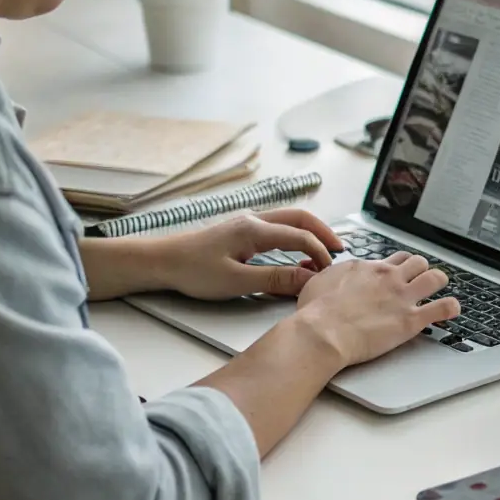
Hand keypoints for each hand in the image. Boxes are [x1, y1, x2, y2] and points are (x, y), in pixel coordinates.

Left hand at [151, 209, 343, 300]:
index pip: (299, 237)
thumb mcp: (236, 281)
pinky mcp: (241, 230)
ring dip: (310, 231)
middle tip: (339, 250)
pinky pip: (277, 226)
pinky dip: (295, 234)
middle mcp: (254, 220)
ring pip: (289, 219)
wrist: (161, 261)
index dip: (319, 253)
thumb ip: (275, 278)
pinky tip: (296, 249)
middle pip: (300, 218)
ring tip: (324, 249)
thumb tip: (308, 278)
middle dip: (323, 232)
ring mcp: (247, 223)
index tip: (329, 272)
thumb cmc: (192, 271)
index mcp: (254, 230)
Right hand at [294, 252, 458, 366]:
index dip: (400, 266)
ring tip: (439, 290)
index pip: (395, 258)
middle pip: (418, 262)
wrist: (322, 332)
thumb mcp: (318, 282)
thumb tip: (329, 275)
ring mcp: (402, 297)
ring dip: (439, 282)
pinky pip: (443, 307)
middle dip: (421, 270)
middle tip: (419, 282)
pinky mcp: (411, 319)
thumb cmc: (315, 312)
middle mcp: (389, 277)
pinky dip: (451, 308)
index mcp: (369, 268)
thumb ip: (331, 276)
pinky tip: (453, 309)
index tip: (400, 273)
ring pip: (435, 277)